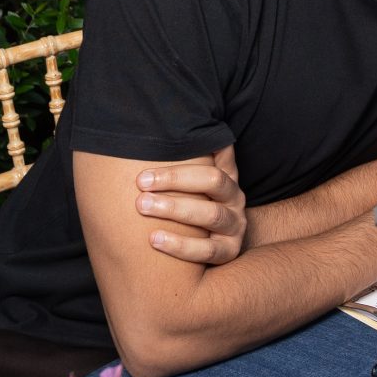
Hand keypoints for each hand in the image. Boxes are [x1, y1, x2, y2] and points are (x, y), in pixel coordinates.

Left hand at [138, 144, 246, 265]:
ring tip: (143, 207)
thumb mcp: (197, 182)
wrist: (218, 244)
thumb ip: (191, 158)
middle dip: (174, 181)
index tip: (147, 169)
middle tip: (140, 185)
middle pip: (213, 182)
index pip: (214, 156)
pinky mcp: (230, 251)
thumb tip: (175, 124)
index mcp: (226, 176)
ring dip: (175, 209)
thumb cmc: (197, 207)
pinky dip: (181, 246)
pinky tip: (154, 239)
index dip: (184, 160)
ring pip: (211, 215)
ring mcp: (235, 225)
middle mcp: (235, 198)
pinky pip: (208, 250)